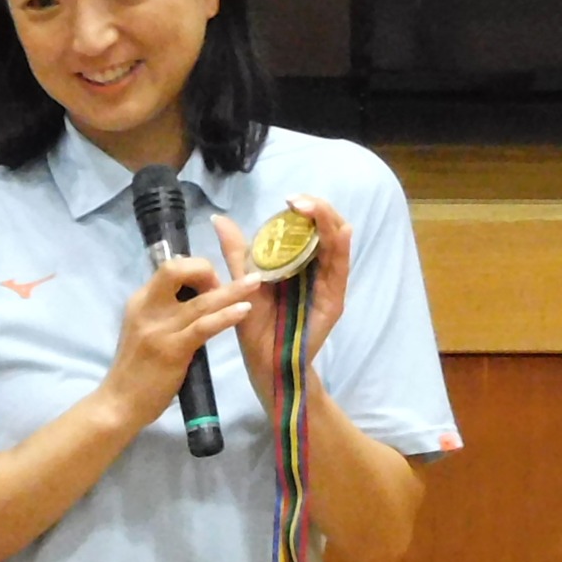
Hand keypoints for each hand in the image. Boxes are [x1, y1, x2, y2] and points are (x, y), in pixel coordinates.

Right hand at [97, 256, 256, 431]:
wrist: (119, 404)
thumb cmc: (136, 370)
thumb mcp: (144, 330)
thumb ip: (164, 313)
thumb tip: (192, 298)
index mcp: (141, 301)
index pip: (169, 268)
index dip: (194, 269)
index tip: (210, 284)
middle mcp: (147, 308)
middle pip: (177, 269)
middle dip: (206, 268)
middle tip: (223, 283)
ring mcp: (159, 329)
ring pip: (200, 300)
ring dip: (231, 289)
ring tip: (255, 282)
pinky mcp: (172, 350)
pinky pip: (204, 326)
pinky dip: (227, 315)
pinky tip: (245, 310)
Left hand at [214, 196, 350, 411]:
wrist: (263, 362)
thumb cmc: (254, 324)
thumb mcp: (241, 281)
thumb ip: (237, 251)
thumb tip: (219, 218)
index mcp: (296, 261)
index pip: (307, 226)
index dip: (303, 207)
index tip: (288, 199)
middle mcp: (315, 269)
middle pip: (327, 228)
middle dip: (316, 208)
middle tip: (296, 201)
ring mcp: (327, 283)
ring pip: (337, 242)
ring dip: (328, 221)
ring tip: (311, 207)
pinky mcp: (334, 300)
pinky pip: (341, 269)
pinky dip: (342, 247)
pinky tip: (339, 231)